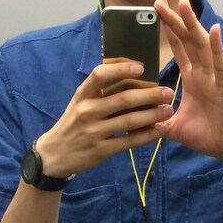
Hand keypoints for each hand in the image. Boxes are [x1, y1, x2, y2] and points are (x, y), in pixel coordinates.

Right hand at [36, 61, 173, 177]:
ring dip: (152, 114)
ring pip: (129, 121)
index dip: (120, 69)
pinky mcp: (100, 150)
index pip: (99, 75)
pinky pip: (128, 142)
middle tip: (168, 91)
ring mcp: (94, 132)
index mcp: (82, 95)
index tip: (141, 67)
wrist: (54, 155)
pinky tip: (159, 130)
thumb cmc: (73, 124)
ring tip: (168, 109)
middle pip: (123, 99)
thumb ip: (100, 91)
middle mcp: (87, 111)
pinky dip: (146, 135)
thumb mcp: (80, 103)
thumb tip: (130, 73)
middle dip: (149, 94)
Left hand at [151, 0, 222, 166]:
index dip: (169, 29)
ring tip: (183, 3)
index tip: (156, 10)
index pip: (179, 47)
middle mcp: (204, 73)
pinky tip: (212, 30)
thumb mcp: (177, 129)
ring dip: (193, 24)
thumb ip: (159, 123)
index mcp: (194, 79)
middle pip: (188, 40)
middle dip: (175, 19)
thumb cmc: (210, 137)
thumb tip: (137, 127)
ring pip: (202, 46)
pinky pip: (220, 64)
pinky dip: (216, 47)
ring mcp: (216, 78)